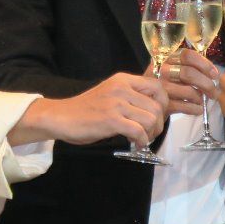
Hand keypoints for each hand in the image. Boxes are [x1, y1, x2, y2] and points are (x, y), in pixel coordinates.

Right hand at [10, 73, 166, 148]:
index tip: (158, 116)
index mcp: (123, 80)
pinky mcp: (110, 120)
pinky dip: (141, 141)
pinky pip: (138, 131)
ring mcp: (116, 103)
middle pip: (157, 106)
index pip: (157, 86)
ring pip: (150, 119)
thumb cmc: (86, 109)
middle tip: (150, 133)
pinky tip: (136, 144)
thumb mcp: (111, 95)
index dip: (163, 103)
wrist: (61, 116)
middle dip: (159, 124)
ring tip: (143, 139)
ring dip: (151, 133)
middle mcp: (122, 88)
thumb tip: (155, 110)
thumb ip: (130, 97)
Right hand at [146, 49, 217, 116]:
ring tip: (202, 101)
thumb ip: (190, 66)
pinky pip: (185, 106)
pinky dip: (195, 109)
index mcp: (166, 58)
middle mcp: (161, 70)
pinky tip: (197, 109)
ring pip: (189, 91)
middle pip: (189, 73)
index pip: (188, 55)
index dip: (204, 64)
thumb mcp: (173, 70)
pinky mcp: (161, 104)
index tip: (215, 75)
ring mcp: (160, 87)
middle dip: (207, 84)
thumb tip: (214, 74)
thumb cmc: (166, 85)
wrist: (146, 104)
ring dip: (201, 98)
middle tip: (214, 92)